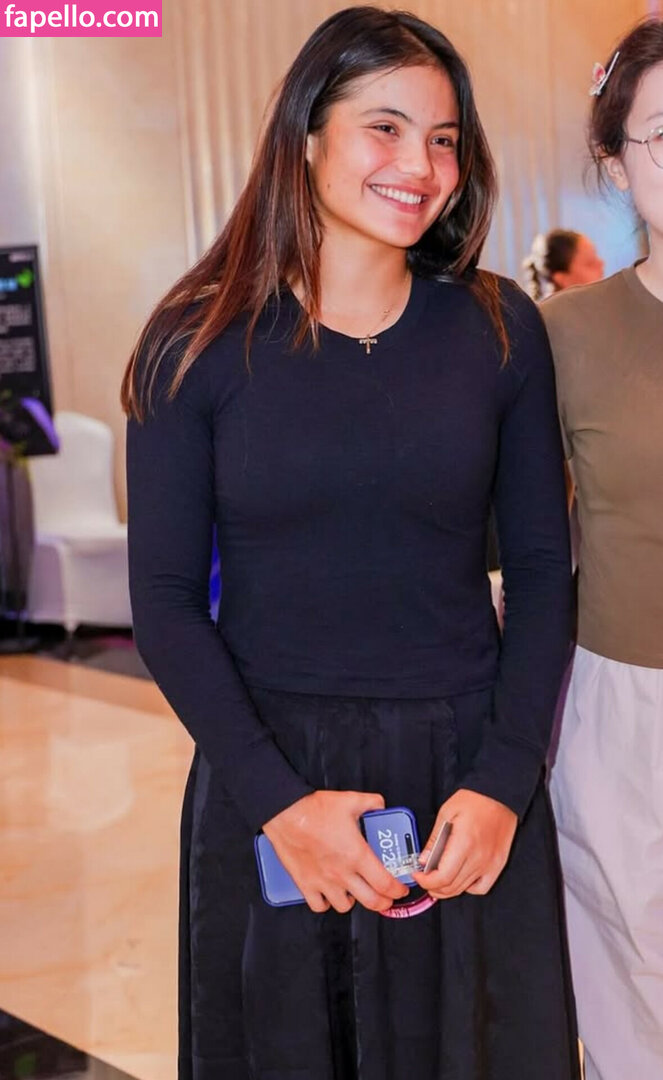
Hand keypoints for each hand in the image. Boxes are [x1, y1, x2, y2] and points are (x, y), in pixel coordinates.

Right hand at [262, 790, 408, 914]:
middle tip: (386, 898)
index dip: (397, 891)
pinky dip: (326, 903)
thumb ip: (371, 803)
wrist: (285, 813)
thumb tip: (380, 805)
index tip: (400, 890)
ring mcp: (323, 882)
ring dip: (354, 901)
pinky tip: (329, 893)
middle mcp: (342, 873)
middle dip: (383, 903)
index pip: (385, 883)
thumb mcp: (350, 800)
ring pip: (345, 907)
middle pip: (371, 901)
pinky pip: (319, 906)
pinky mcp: (305, 884)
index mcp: (357, 854)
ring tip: (355, 892)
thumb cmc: (314, 809)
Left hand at [411, 789, 516, 898]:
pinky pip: (482, 888)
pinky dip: (468, 888)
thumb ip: (434, 839)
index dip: (426, 882)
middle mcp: (478, 857)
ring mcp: (490, 863)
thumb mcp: (447, 812)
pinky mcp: (498, 864)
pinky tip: (460, 879)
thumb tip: (424, 859)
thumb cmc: (475, 799)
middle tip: (424, 878)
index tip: (418, 875)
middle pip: (451, 887)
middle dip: (433, 887)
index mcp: (464, 843)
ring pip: (464, 889)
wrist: (499, 795)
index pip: (442, 877)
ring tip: (438, 879)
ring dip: (447, 889)